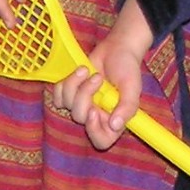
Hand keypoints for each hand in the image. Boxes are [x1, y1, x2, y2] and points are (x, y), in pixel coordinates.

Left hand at [52, 0, 152, 150]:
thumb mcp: (132, 88)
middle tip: (97, 77)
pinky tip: (78, 72)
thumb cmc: (127, 68)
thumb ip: (127, 108)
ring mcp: (81, 104)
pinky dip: (64, 82)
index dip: (94, 130)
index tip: (93, 110)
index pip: (102, 140)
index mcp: (114, 119)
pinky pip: (57, 96)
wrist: (116, 48)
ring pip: (66, 105)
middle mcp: (96, 115)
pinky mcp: (70, 92)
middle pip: (80, 118)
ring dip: (75, 84)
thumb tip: (115, 125)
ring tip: (87, 70)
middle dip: (84, 95)